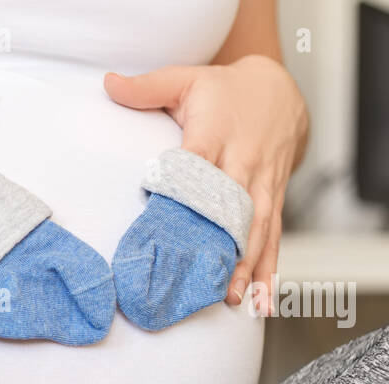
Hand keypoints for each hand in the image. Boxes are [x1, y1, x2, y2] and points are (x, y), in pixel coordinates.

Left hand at [104, 54, 308, 312]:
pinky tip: (264, 299)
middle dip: (223, 246)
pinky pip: (275, 236)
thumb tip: (108, 84)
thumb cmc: (225, 90)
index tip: (176, 218)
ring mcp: (263, 184)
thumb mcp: (185, 79)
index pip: (201, 162)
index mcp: (217, 133)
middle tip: (211, 281)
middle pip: (233, 207)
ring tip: (236, 299)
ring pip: (258, 228)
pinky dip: (270, 268)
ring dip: (249, 266)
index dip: (191, 189)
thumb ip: (145, 87)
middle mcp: (244, 162)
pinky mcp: (274, 199)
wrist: (280, 91)